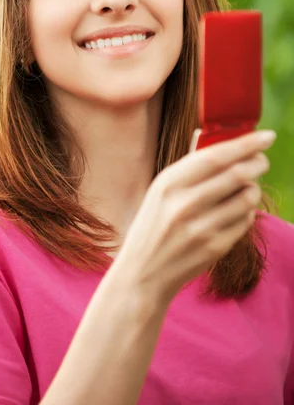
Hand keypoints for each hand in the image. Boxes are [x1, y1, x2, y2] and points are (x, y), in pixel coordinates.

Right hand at [117, 130, 275, 304]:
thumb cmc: (152, 226)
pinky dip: (247, 211)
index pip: (215, 156)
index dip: (246, 144)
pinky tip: (236, 211)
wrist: (142, 273)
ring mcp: (201, 228)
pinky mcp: (214, 248)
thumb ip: (186, 166)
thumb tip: (204, 134)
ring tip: (245, 188)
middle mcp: (184, 204)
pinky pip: (245, 220)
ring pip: (247, 197)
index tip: (266, 136)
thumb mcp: (159, 191)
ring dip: (253, 188)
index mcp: (168, 183)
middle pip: (237, 174)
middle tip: (262, 160)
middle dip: (257, 163)